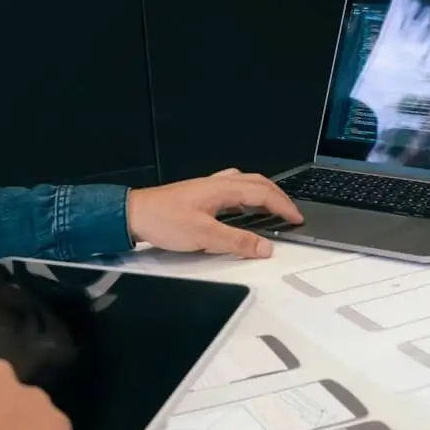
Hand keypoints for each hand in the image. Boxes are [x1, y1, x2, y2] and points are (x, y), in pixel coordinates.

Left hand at [126, 169, 303, 258]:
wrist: (132, 214)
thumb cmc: (163, 221)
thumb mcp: (204, 237)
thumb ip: (237, 242)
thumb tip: (264, 247)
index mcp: (223, 189)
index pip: (264, 193)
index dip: (284, 206)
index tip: (296, 218)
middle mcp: (217, 184)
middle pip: (257, 182)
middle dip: (277, 196)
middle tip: (289, 212)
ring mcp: (206, 187)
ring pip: (243, 183)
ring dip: (261, 193)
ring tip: (271, 208)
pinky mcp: (197, 195)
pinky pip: (230, 190)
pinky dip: (244, 197)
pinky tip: (239, 209)